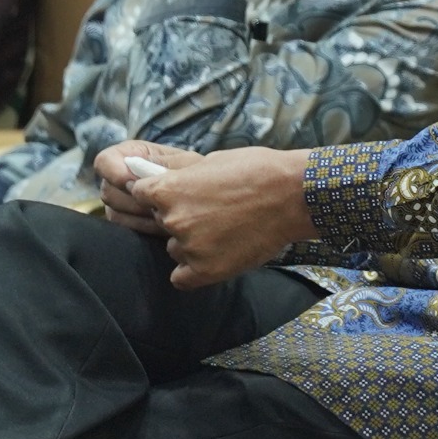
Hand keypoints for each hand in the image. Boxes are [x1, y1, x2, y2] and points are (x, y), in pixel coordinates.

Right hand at [93, 139, 198, 233]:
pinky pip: (124, 227)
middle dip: (135, 201)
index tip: (137, 185)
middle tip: (159, 204)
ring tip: (167, 213)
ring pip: (114, 212)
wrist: (202, 194)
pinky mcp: (124, 219)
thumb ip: (164, 167)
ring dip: (142, 216)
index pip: (104, 161)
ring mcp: (118, 200)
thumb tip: (139, 181)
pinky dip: (144, 227)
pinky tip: (164, 226)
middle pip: (108, 192)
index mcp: (130, 154)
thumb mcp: (186, 164)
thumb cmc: (195, 172)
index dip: (115, 173)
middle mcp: (117, 177)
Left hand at [115, 145, 315, 287]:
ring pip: (174, 248)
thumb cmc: (259, 170)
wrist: (296, 195)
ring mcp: (189, 247)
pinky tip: (215, 256)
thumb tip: (162, 178)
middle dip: (179, 216)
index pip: (141, 194)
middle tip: (211, 211)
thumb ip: (182, 175)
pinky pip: (182, 277)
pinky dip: (195, 269)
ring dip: (190, 242)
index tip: (179, 193)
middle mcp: (172, 220)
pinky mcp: (206, 270)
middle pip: (161, 222)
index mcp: (167, 190)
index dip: (160, 192)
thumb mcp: (213, 161)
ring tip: (223, 231)